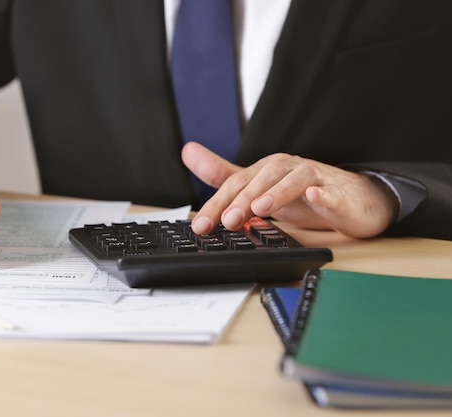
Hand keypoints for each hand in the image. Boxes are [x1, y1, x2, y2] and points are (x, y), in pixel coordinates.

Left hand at [181, 142, 398, 238]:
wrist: (351, 198)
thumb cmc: (302, 193)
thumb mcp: (259, 187)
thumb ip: (225, 175)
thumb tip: (188, 151)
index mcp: (267, 170)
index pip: (237, 185)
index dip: (217, 204)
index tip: (201, 225)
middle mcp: (288, 170)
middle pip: (263, 180)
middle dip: (243, 200)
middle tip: (227, 221)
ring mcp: (316, 180)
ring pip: (296, 181)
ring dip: (277, 194)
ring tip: (260, 209)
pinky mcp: (339, 194)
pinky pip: (332, 193)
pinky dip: (324, 195)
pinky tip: (315, 198)